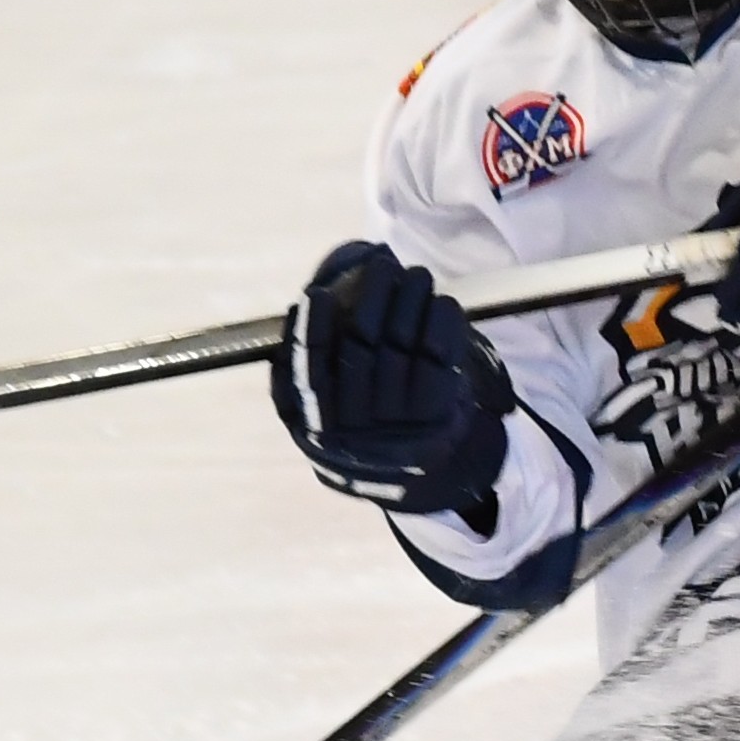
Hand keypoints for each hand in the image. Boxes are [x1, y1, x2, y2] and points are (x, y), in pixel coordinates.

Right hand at [271, 241, 514, 515]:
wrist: (414, 475)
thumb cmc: (356, 429)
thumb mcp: (314, 417)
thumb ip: (297, 376)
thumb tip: (296, 316)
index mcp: (320, 428)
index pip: (310, 373)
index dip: (313, 331)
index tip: (315, 293)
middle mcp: (360, 428)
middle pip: (362, 346)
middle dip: (373, 297)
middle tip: (382, 265)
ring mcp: (402, 422)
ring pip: (403, 345)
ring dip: (411, 300)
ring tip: (415, 275)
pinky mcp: (441, 414)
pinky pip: (442, 358)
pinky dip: (443, 324)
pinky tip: (441, 302)